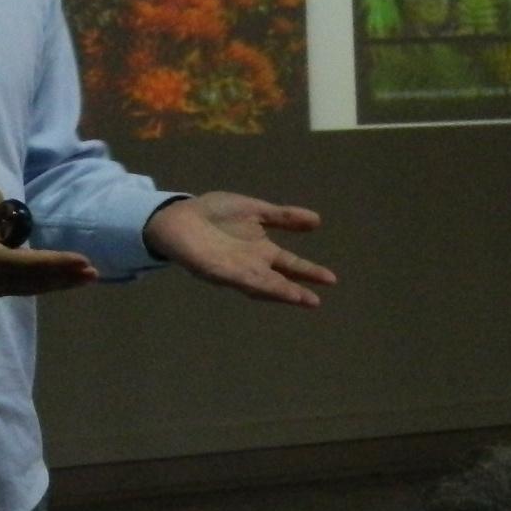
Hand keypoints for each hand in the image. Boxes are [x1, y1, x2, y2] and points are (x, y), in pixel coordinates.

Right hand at [0, 187, 99, 297]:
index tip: (86, 263)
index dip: (62, 264)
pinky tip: (39, 278)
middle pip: (36, 283)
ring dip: (50, 284)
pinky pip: (11, 288)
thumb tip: (3, 209)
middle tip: (92, 275)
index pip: (36, 264)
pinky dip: (32, 284)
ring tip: (74, 280)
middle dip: (65, 279)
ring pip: (25, 289)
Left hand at [143, 192, 333, 306]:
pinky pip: (240, 279)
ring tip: (302, 299)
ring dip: (281, 292)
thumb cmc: (214, 213)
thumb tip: (317, 220)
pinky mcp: (218, 271)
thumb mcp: (253, 209)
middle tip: (317, 301)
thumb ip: (282, 216)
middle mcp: (252, 264)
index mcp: (261, 249)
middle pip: (279, 280)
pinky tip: (272, 287)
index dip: (308, 272)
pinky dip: (258, 285)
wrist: (179, 215)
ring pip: (263, 285)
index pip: (289, 264)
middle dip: (297, 290)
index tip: (331, 279)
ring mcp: (236, 269)